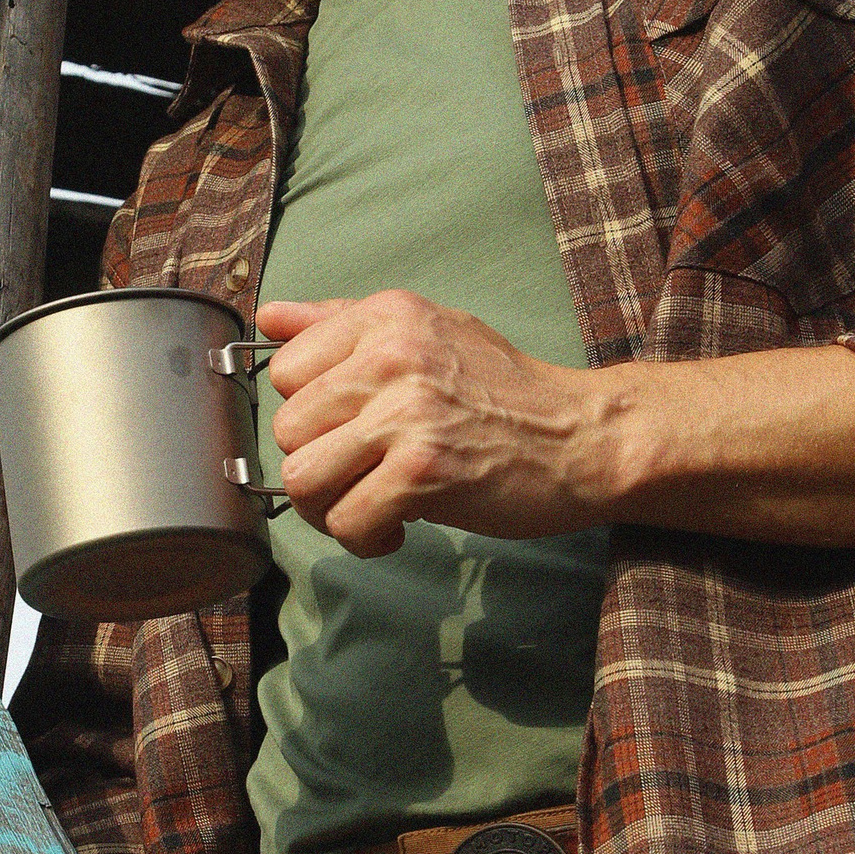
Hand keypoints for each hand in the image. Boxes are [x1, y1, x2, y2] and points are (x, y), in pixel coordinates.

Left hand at [258, 292, 854, 557]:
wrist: (585, 438)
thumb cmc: (509, 393)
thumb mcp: (430, 332)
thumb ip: (343, 323)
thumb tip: (269, 315)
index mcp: (387, 317)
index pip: (286, 369)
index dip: (311, 414)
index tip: (349, 434)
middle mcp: (392, 355)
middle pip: (289, 429)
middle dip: (319, 468)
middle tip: (365, 480)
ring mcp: (407, 414)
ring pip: (303, 478)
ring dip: (331, 509)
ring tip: (374, 508)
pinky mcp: (424, 471)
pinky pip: (346, 520)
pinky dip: (364, 538)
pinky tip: (398, 529)